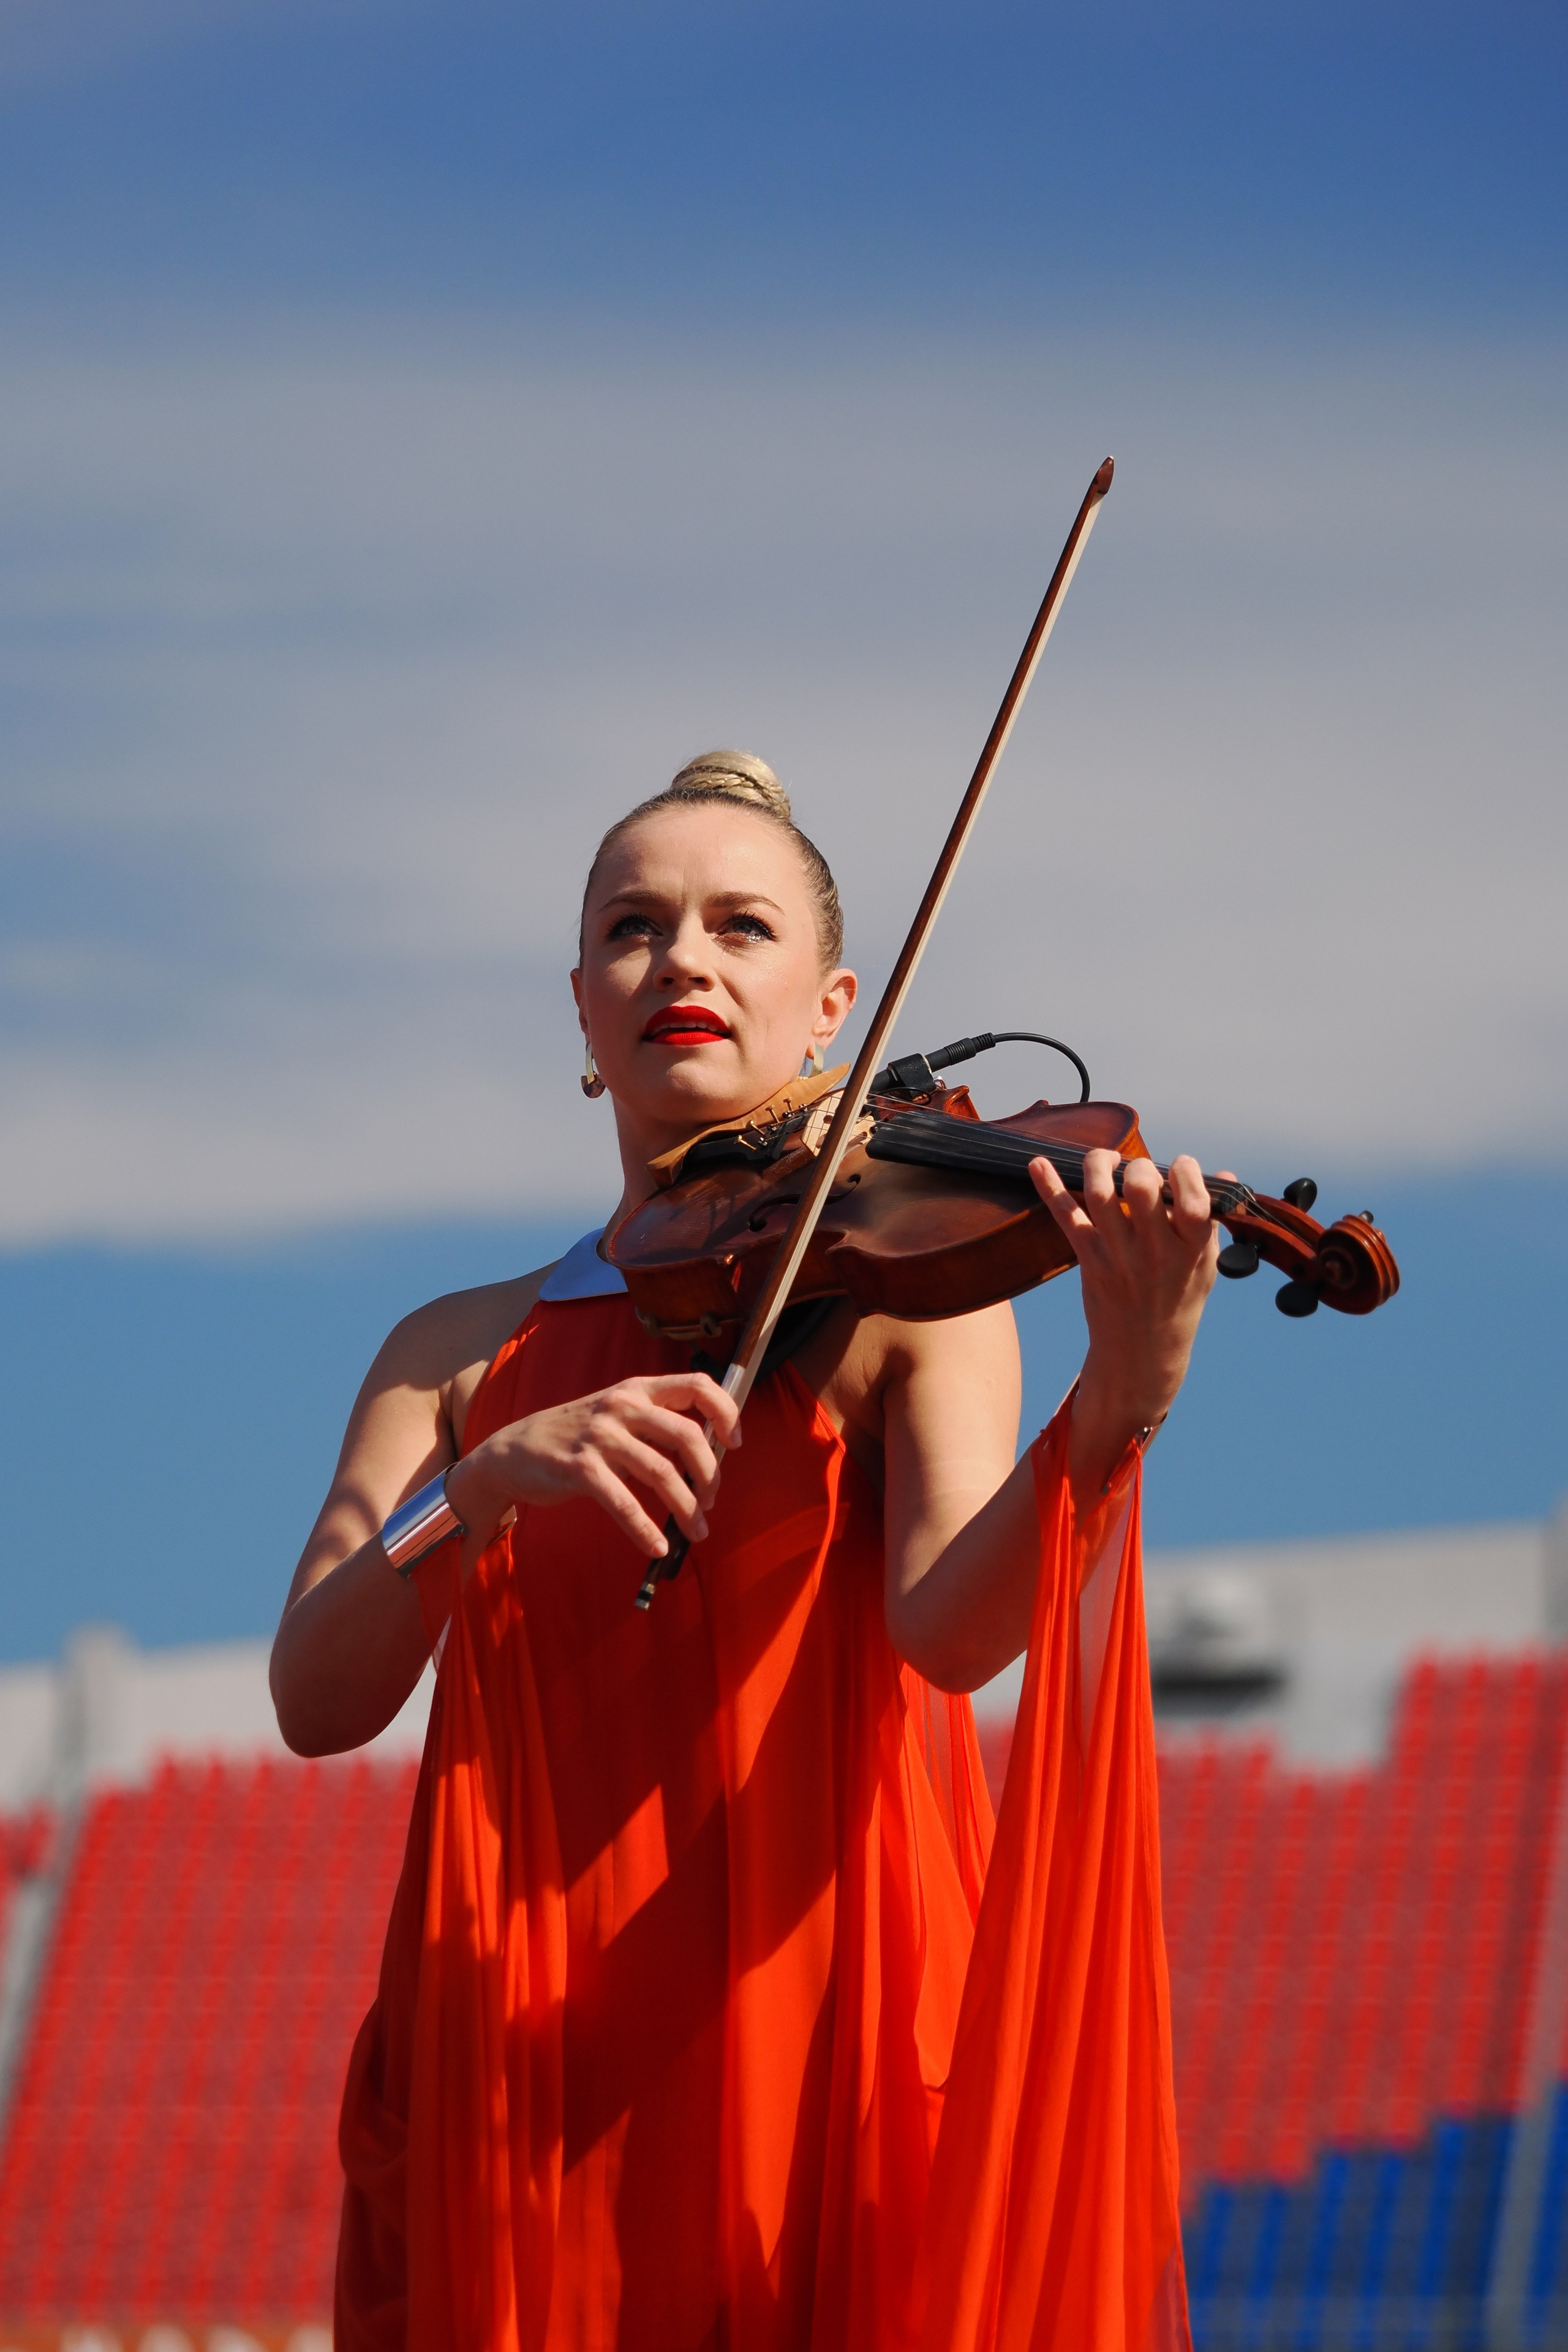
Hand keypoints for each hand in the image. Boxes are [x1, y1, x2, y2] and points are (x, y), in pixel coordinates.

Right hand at [447, 1371, 741, 1560]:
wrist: (513, 1450)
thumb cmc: (575, 1436)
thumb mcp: (616, 1416)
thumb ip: (655, 1428)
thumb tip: (705, 1460)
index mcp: (636, 1389)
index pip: (696, 1384)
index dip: (725, 1412)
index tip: (734, 1445)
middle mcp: (621, 1406)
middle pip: (687, 1435)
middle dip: (710, 1475)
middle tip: (711, 1502)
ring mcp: (600, 1436)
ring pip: (662, 1472)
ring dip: (686, 1508)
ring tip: (697, 1531)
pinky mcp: (579, 1468)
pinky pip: (623, 1502)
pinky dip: (644, 1529)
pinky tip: (657, 1546)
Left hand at [1029, 1148, 1223, 1498]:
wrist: (1141, 1354)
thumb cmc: (1178, 1301)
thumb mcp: (1205, 1267)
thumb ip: (1210, 1221)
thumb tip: (1223, 1175)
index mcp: (1190, 1252)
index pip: (1193, 1203)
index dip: (1185, 1172)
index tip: (1180, 1166)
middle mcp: (1154, 1253)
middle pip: (1140, 1190)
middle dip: (1138, 1167)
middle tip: (1137, 1172)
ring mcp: (1118, 1257)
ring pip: (1101, 1195)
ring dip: (1098, 1164)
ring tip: (1105, 1160)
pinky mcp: (1089, 1261)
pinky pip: (1067, 1218)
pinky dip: (1050, 1188)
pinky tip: (1038, 1164)